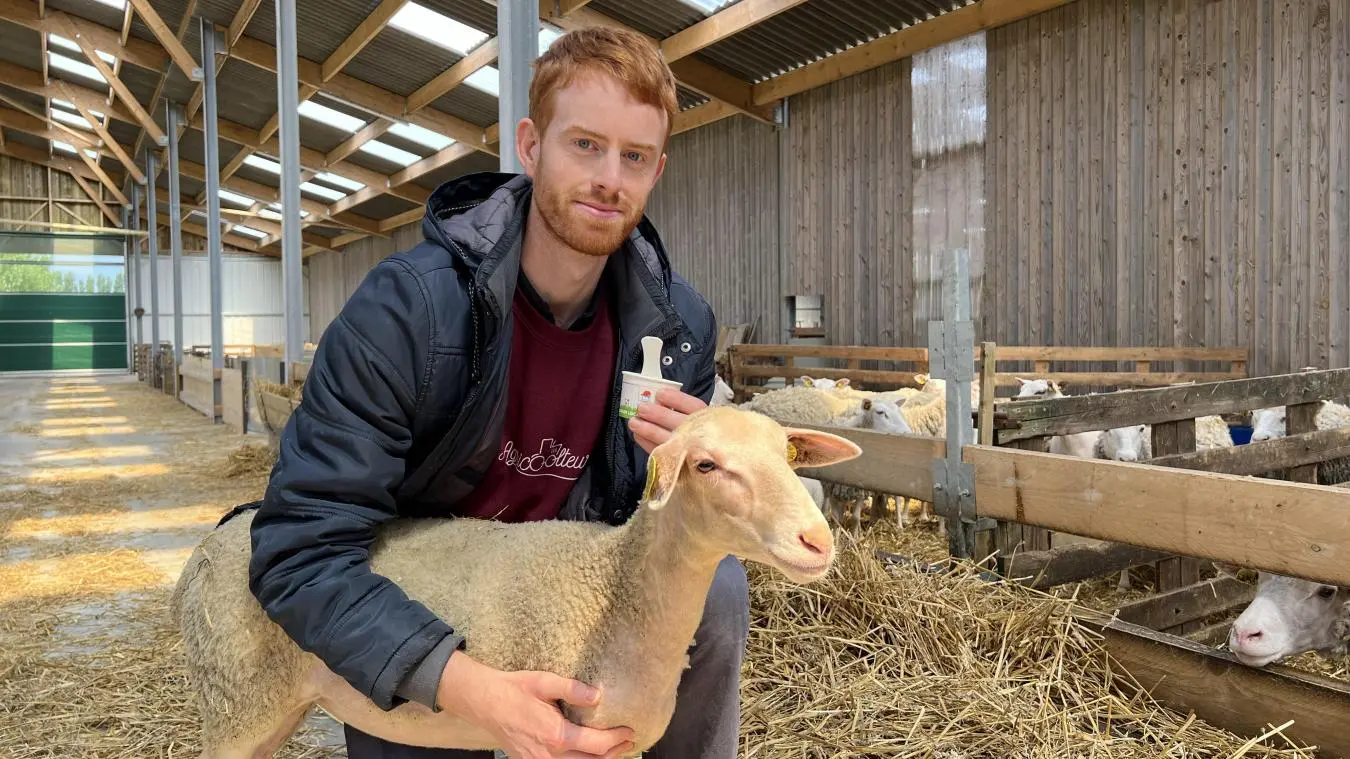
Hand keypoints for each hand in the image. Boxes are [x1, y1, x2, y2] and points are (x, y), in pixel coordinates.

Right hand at [436, 651, 634, 758]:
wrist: (485, 702)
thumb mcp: (544, 682)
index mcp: (556, 735)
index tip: (630, 730)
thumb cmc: (514, 689)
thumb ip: (572, 689)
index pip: (598, 744)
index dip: (617, 739)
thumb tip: (598, 696)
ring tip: (613, 750)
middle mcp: (549, 755)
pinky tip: (586, 754)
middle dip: (614, 753)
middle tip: (629, 742)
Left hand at [628, 388, 706, 452]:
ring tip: (634, 422)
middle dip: (658, 415)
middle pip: (679, 423)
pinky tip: (638, 436)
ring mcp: (690, 451)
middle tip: (641, 408)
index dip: (676, 400)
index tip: (660, 394)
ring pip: (669, 439)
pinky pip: (662, 454)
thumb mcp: (701, 414)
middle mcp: (701, 434)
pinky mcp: (679, 464)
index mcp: (709, 418)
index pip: (694, 407)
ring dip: (649, 430)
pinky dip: (647, 444)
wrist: (711, 455)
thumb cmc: (702, 429)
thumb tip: (658, 397)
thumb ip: (684, 407)